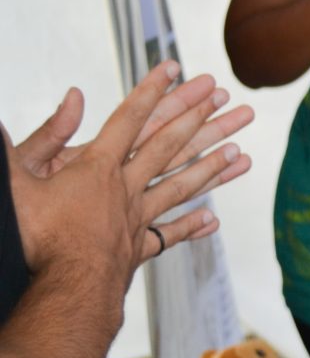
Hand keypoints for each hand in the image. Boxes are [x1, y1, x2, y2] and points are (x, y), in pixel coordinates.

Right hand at [8, 62, 252, 280]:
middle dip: (200, 120)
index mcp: (97, 167)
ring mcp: (136, 218)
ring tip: (240, 152)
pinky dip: (191, 226)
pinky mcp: (136, 248)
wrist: (63, 290)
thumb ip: (41, 138)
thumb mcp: (20, 180)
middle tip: (230, 100)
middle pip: (170, 146)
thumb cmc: (35, 236)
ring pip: (181, 186)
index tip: (174, 67)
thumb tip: (66, 97)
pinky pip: (169, 234)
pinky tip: (213, 220)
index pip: (130, 119)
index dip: (152, 91)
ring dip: (212, 167)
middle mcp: (126, 189)